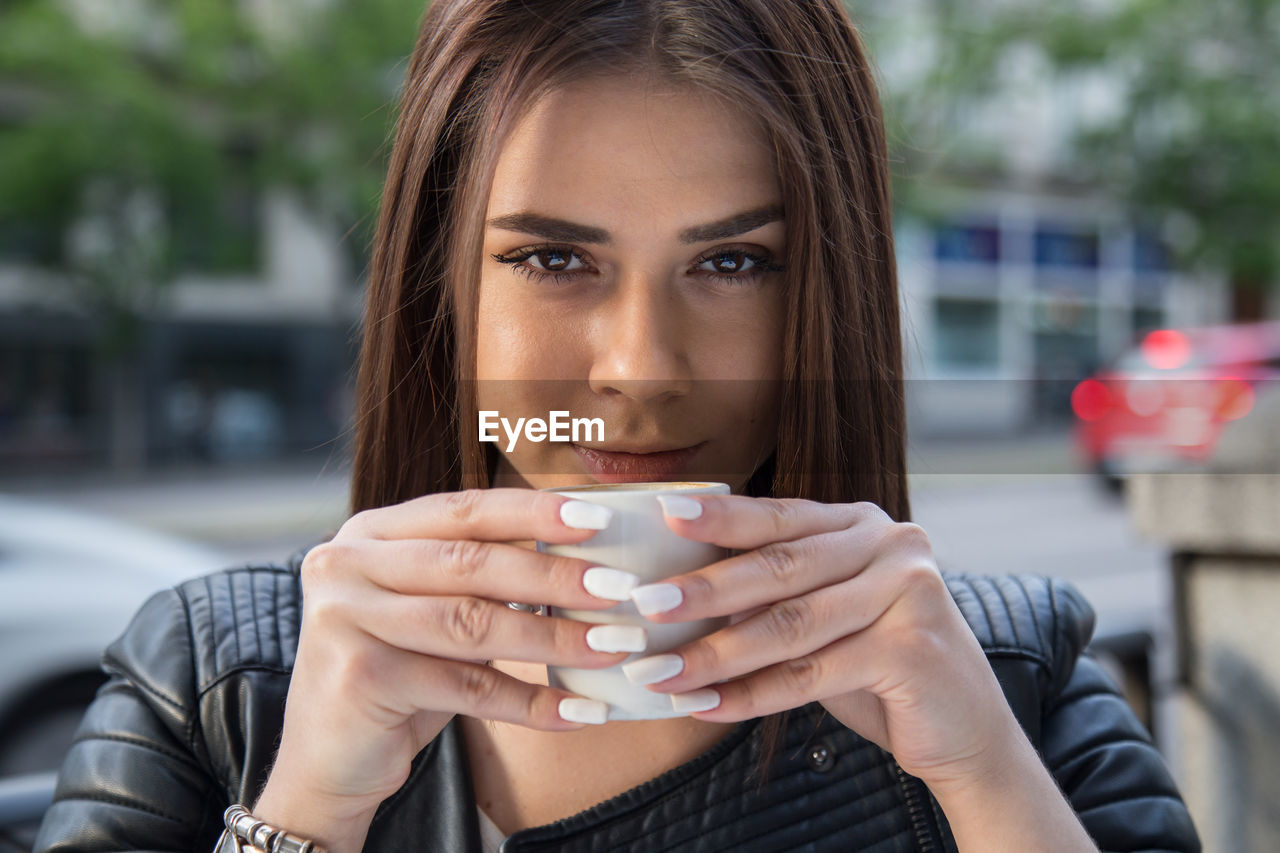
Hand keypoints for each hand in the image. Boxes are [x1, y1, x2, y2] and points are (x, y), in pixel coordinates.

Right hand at [253, 489, 642, 851]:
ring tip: (615, 647)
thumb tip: (584, 555)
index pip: (464, 510)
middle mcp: (347, 564)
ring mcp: (345, 618)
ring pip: (473, 624)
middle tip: (621, 589)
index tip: (599, 519)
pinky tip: (579, 711)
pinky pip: (466, 688)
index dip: (534, 512)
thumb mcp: (433, 612)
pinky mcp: (359, 676)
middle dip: (555, 576)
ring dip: (554, 638)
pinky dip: (530, 701)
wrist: (329, 760)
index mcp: (370, 532)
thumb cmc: (397, 673)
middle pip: (472, 563)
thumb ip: (482, 578)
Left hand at [621, 495, 1026, 796]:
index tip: (663, 516)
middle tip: (645, 605)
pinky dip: (752, 695)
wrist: (963, 731)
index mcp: (863, 525)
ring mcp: (909, 592)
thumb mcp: (825, 617)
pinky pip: (813, 674)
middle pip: (781, 567)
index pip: (780, 517)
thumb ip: (774, 594)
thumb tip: (675, 591)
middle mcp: (891, 545)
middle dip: (705, 590)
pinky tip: (706, 705)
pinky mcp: (914, 648)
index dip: (721, 517)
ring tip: (659, 672)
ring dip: (716, 654)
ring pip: (791, 625)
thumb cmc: (877, 666)